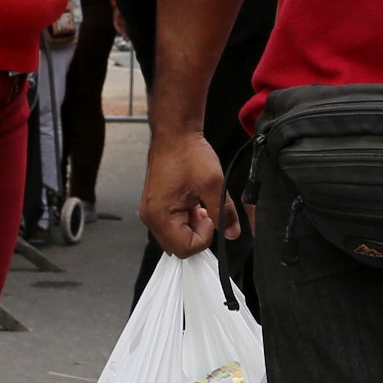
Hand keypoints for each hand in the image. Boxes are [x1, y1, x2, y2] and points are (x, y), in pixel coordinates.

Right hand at [140, 128, 233, 254]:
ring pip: (176, 236)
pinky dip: (186, 219)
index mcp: (159, 215)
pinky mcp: (156, 205)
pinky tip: (193, 201)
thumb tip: (232, 233)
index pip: (185, 248)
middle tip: (207, 212)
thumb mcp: (213, 184)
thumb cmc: (187, 153)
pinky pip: (173, 224)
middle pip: (178, 246)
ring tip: (200, 204)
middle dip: (198, 233)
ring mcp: (151, 211)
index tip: (211, 216)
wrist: (174, 133)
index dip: (204, 236)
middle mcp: (150, 217)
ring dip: (193, 226)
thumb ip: (223, 212)